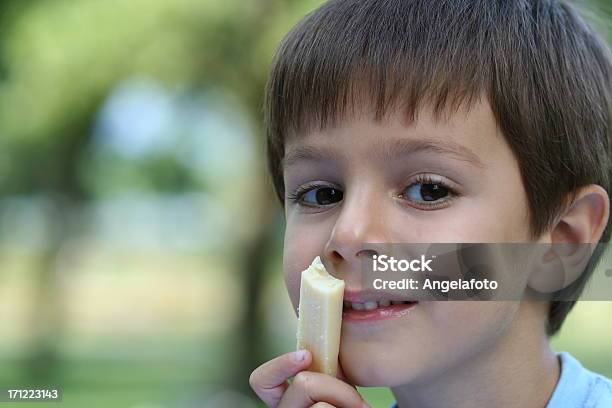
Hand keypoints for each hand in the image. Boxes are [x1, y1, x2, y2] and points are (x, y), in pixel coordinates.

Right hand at [249, 350, 368, 407]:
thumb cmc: (345, 401)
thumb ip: (321, 363)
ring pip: (321, 406)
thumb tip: (327, 315)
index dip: (281, 365)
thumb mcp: (332, 379)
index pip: (261, 381)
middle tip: (357, 399)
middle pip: (303, 385)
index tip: (306, 354)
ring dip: (347, 401)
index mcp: (283, 398)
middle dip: (335, 386)